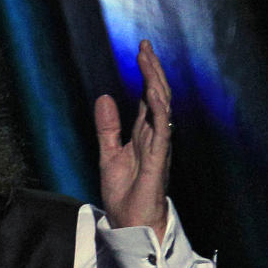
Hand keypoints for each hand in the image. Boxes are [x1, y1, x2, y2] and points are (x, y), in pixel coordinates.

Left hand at [94, 40, 171, 242]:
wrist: (130, 222)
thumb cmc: (124, 193)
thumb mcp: (108, 154)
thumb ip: (107, 127)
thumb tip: (105, 97)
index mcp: (142, 134)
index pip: (147, 97)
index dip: (145, 73)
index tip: (141, 50)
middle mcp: (154, 135)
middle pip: (157, 95)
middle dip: (151, 70)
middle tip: (145, 45)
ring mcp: (159, 146)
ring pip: (162, 107)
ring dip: (155, 82)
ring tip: (148, 59)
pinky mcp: (158, 159)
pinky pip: (162, 131)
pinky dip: (159, 111)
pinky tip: (154, 93)